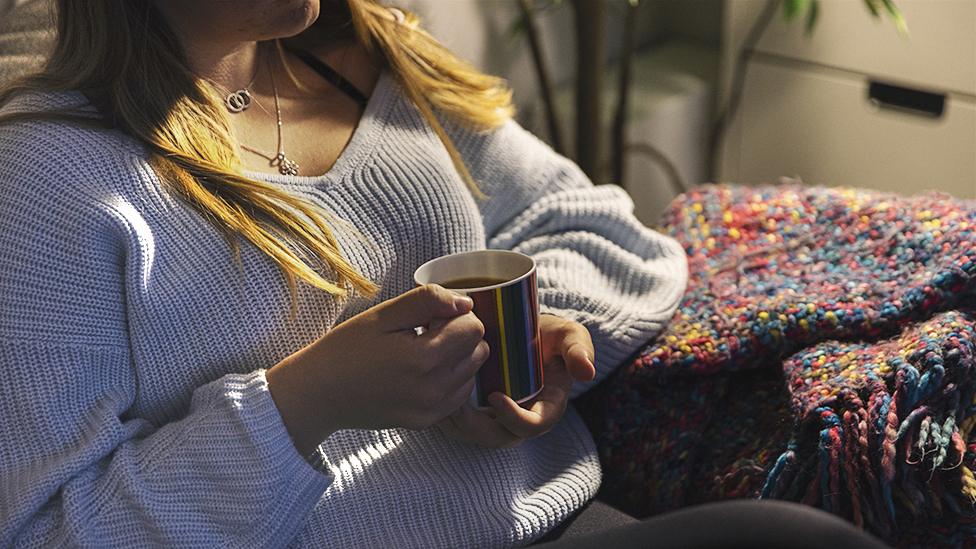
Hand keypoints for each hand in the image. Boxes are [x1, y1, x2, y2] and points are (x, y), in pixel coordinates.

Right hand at [267, 284, 488, 455]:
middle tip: (426, 331)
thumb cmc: (346, 349)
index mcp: (423, 358)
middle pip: (479, 350)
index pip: (474, 327)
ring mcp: (431, 410)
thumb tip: (466, 302)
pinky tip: (422, 371)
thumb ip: (427, 302)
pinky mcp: (426, 422)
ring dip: (457, 357)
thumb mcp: (383, 315)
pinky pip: (459, 395)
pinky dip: (450, 379)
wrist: (318, 394)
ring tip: (422, 351)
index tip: (429, 316)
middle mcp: (433, 389)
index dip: (456, 314)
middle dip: (460, 334)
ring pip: (473, 372)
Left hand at [436, 313, 594, 448]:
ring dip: (454, 423)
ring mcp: (496, 419)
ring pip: (472, 435)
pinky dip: (445, 414)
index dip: (513, 418)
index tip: (495, 396)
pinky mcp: (476, 412)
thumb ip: (579, 349)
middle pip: (496, 437)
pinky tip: (432, 392)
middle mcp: (520, 420)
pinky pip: (459, 425)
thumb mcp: (569, 336)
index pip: (532, 427)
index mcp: (546, 409)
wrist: (525, 331)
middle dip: (473, 426)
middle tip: (454, 404)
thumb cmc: (550, 335)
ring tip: (438, 398)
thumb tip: (586, 372)